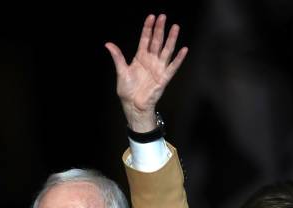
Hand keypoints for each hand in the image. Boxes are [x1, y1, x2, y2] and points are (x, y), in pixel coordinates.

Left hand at [105, 14, 187, 131]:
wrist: (133, 105)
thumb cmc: (128, 91)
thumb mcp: (121, 71)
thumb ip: (117, 57)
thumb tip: (108, 44)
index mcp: (140, 58)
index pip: (145, 39)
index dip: (148, 28)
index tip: (151, 17)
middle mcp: (151, 61)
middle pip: (157, 41)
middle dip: (160, 29)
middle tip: (163, 16)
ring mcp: (158, 68)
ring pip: (166, 50)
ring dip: (171, 39)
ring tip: (175, 27)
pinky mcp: (163, 78)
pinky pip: (173, 67)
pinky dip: (178, 59)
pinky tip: (184, 50)